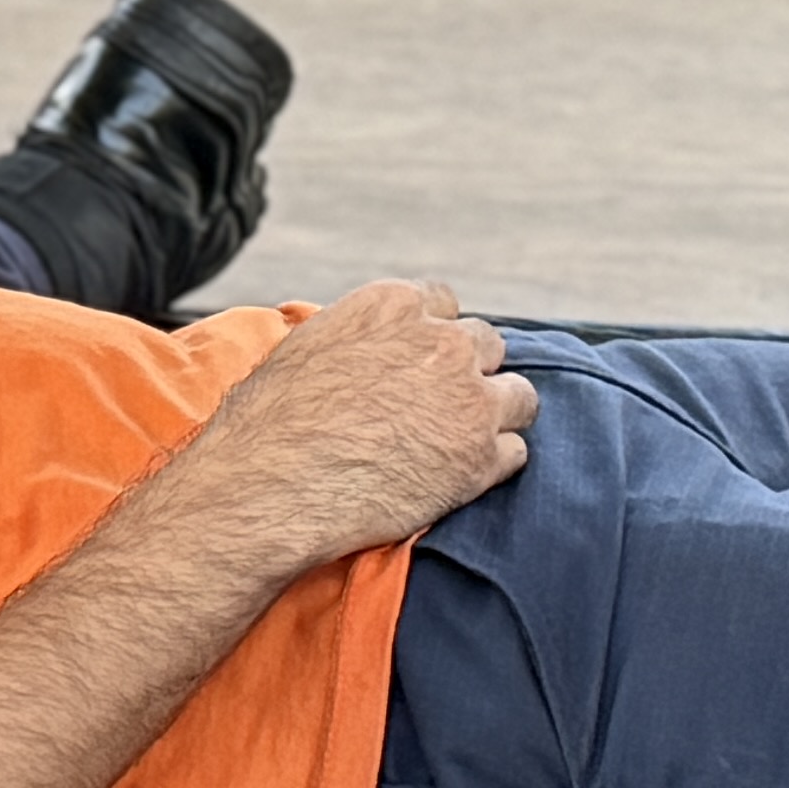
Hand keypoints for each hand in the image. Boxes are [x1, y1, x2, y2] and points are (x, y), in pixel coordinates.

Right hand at [179, 280, 536, 559]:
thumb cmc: (270, 423)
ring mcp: (469, 401)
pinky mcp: (481, 458)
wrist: (270, 485)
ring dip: (495, 416)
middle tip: (437, 406)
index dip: (431, 336)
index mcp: (393, 305)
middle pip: (488, 343)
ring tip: (457, 442)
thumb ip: (359, 335)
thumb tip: (372, 349)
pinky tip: (454, 477)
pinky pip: (515, 451)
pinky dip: (491, 465)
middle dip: (468, 371)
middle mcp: (441, 343)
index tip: (418, 362)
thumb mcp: (307, 347)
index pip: (441, 302)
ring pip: (519, 396)